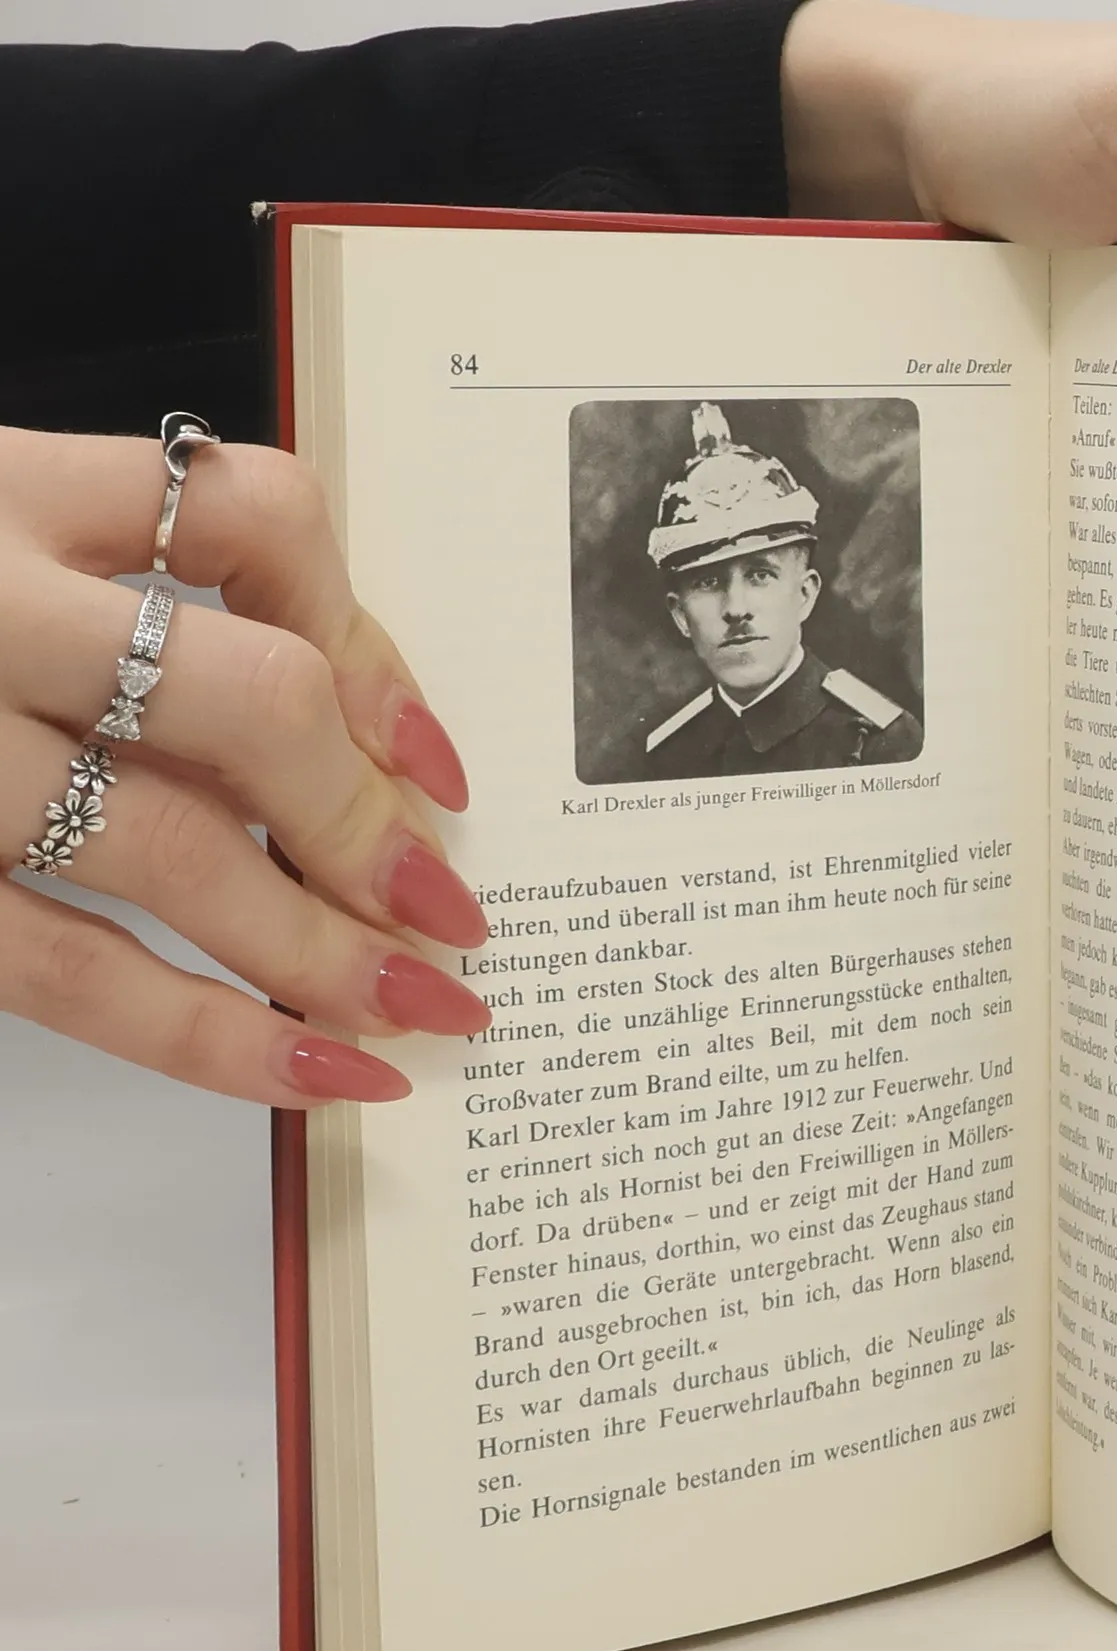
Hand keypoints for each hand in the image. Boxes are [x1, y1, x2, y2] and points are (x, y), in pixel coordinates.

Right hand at [0, 428, 490, 1104]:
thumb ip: (143, 612)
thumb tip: (366, 753)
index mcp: (5, 490)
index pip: (249, 515)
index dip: (373, 642)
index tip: (436, 760)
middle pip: (242, 699)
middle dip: (369, 825)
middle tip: (452, 916)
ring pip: (168, 847)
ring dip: (321, 951)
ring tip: (421, 1014)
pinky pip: (67, 971)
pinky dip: (207, 1038)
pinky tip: (309, 1074)